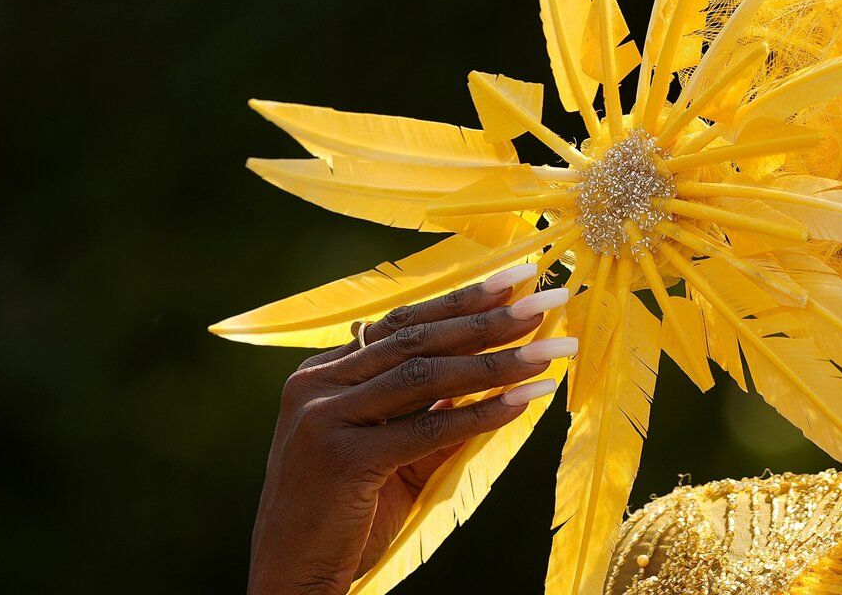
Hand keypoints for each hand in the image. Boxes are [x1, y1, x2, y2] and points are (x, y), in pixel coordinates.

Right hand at [246, 263, 575, 594]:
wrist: (288, 579)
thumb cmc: (341, 518)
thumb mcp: (389, 452)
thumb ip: (431, 412)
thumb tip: (499, 374)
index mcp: (321, 374)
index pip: (402, 323)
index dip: (462, 299)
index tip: (518, 278)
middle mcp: (316, 386)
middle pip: (418, 339)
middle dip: (490, 317)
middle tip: (549, 297)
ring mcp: (323, 420)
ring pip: (426, 375)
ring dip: (498, 360)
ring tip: (553, 349)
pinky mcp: (341, 459)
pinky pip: (426, 428)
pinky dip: (480, 413)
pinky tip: (525, 399)